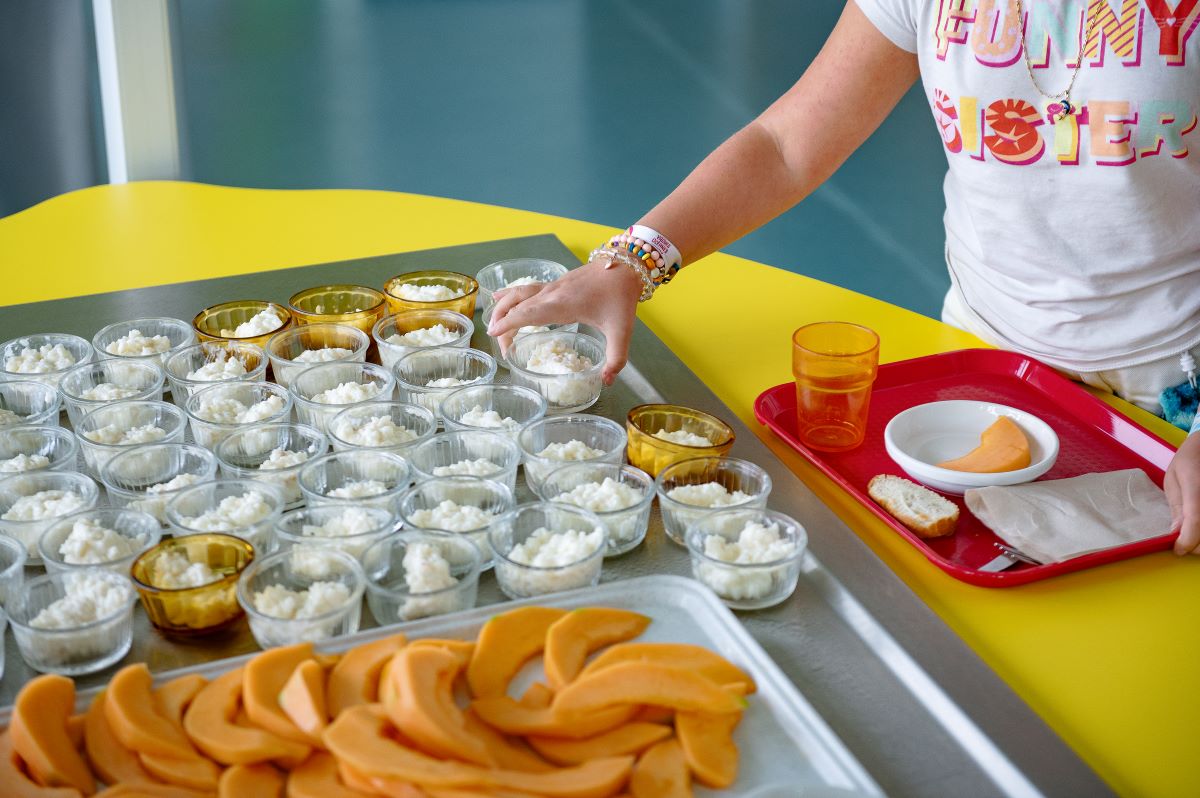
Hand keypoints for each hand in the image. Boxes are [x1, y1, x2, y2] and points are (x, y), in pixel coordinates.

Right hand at [486, 257, 642, 384]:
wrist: (626, 265)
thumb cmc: (621, 296)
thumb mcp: (621, 331)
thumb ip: (616, 359)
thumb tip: (606, 381)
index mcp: (563, 305)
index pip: (527, 313)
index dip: (508, 323)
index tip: (494, 334)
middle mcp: (552, 294)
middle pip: (517, 305)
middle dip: (502, 323)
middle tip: (499, 344)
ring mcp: (552, 286)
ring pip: (518, 293)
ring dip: (503, 307)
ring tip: (492, 323)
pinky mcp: (556, 283)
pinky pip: (527, 289)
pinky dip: (511, 296)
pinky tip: (501, 297)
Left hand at [1165, 431, 1199, 554]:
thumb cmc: (1190, 460)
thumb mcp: (1174, 478)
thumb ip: (1177, 505)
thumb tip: (1175, 532)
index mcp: (1195, 484)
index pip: (1195, 520)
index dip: (1187, 540)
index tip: (1177, 549)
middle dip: (1197, 545)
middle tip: (1185, 543)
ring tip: (1194, 535)